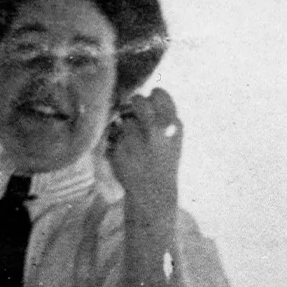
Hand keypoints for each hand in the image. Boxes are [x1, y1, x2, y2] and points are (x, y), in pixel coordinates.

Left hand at [107, 88, 181, 220]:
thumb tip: (143, 93)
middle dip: (134, 104)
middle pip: (137, 100)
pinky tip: (125, 152)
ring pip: (123, 117)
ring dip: (124, 125)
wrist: (154, 192)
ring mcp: (136, 140)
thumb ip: (163, 114)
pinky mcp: (119, 149)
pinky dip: (115, 140)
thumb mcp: (173, 137)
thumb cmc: (163, 160)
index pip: (158, 94)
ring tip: (131, 139)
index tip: (150, 104)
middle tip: (135, 115)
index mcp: (173, 126)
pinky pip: (113, 133)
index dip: (151, 96)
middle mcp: (156, 130)